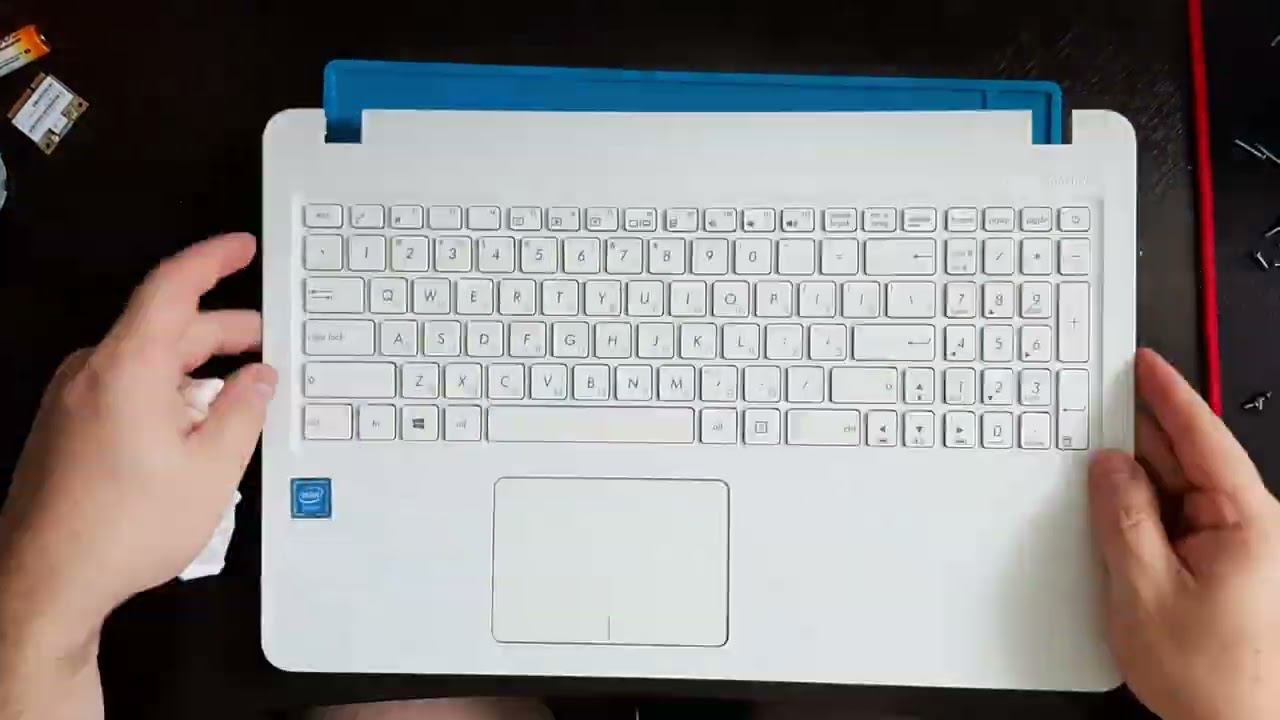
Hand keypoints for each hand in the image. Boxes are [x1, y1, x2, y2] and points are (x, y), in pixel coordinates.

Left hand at [0, 234, 275, 716]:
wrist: (45, 582)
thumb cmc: (127, 527)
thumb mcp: (211, 469)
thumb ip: (243, 412)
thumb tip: (260, 378)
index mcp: (128, 367)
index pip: (172, 286)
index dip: (212, 259)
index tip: (244, 246)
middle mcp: (92, 371)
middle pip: (164, 326)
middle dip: (222, 328)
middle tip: (267, 340)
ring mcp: (72, 399)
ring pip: (145, 360)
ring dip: (196, 367)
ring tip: (241, 393)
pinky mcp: (65, 427)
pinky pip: (124, 387)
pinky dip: (167, 390)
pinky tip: (195, 425)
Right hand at [1089, 349, 1279, 719]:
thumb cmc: (1211, 679)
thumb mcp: (1146, 591)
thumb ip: (1123, 519)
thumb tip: (1110, 467)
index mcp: (1248, 523)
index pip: (1203, 437)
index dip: (1169, 394)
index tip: (1145, 363)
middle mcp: (1252, 529)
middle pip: (1188, 461)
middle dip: (1142, 437)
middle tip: (1095, 413)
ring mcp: (1240, 549)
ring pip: (1180, 493)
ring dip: (1139, 483)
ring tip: (1098, 479)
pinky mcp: (1226, 569)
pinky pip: (1180, 523)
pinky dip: (1147, 515)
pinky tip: (1117, 519)